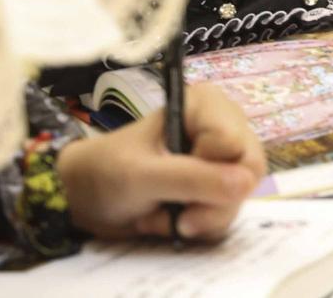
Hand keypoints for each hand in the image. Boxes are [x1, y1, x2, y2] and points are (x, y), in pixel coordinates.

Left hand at [57, 87, 265, 241]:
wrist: (84, 198)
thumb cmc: (106, 172)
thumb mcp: (142, 176)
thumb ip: (191, 178)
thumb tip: (245, 184)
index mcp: (207, 107)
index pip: (236, 144)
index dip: (208, 170)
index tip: (173, 174)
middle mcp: (223, 128)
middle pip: (248, 172)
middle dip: (209, 203)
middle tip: (176, 213)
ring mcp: (222, 161)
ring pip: (239, 198)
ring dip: (197, 218)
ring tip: (159, 214)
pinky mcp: (217, 189)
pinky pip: (227, 215)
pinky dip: (197, 226)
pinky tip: (169, 219)